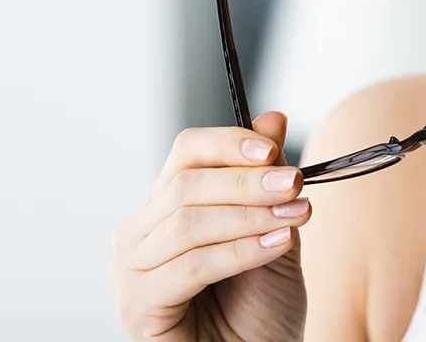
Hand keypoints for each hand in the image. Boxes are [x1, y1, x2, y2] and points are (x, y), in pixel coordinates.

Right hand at [110, 112, 311, 341]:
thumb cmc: (261, 305)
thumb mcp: (276, 229)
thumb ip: (269, 177)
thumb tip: (273, 118)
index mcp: (168, 204)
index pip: (187, 151)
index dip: (228, 143)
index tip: (273, 150)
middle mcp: (139, 232)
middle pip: (185, 184)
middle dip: (247, 181)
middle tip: (295, 185)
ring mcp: (131, 270)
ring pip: (188, 223)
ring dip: (250, 215)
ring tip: (295, 216)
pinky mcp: (136, 307)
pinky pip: (190, 266)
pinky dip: (239, 252)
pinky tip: (276, 247)